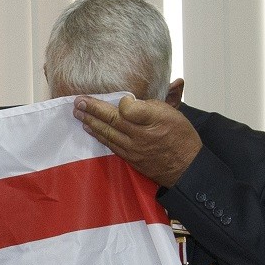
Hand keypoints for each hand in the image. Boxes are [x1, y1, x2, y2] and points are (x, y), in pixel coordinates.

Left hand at [74, 95, 203, 187]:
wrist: (187, 167)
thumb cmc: (182, 137)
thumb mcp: (174, 113)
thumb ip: (155, 102)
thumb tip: (136, 97)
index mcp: (154, 120)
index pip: (129, 109)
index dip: (122, 102)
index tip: (121, 98)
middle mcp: (141, 135)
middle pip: (112, 120)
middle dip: (92, 110)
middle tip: (78, 102)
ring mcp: (134, 149)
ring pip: (108, 134)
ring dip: (91, 123)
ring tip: (78, 114)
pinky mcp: (131, 158)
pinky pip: (111, 145)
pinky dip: (99, 136)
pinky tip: (90, 129)